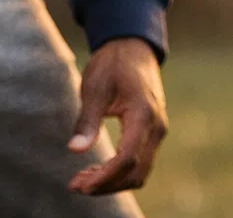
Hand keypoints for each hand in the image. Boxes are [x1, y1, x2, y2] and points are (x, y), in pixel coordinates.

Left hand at [66, 37, 167, 195]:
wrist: (133, 47)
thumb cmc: (112, 64)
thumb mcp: (95, 88)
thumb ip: (87, 121)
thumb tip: (74, 150)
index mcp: (143, 114)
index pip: (127, 158)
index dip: (104, 177)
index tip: (79, 184)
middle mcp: (156, 126)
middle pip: (136, 172)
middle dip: (107, 185)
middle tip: (76, 185)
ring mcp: (158, 130)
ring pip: (140, 171)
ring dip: (113, 182)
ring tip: (83, 180)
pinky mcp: (153, 132)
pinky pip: (140, 161)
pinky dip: (120, 172)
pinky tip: (97, 170)